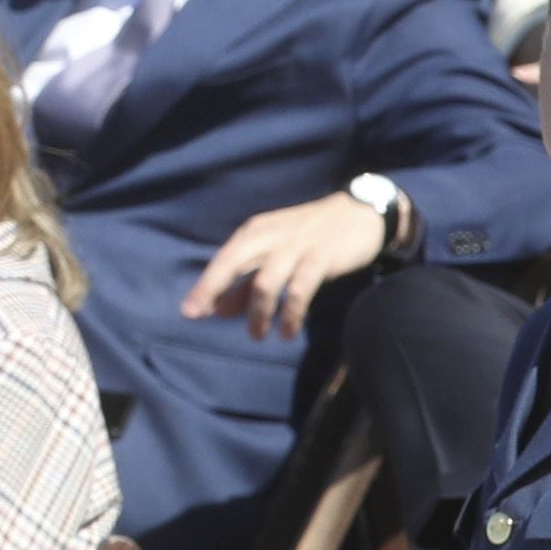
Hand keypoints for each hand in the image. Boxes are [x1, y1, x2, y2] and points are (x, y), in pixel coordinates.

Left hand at [183, 189, 398, 339]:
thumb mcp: (277, 254)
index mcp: (256, 232)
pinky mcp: (321, 259)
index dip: (205, 286)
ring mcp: (296, 247)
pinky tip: (287, 331)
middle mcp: (270, 237)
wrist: (361, 214)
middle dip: (213, 289)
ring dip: (259, 313)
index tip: (189, 312)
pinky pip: (299, 290)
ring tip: (258, 335)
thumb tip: (220, 310)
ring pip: (266, 282)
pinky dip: (291, 314)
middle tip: (201, 318)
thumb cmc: (314, 236)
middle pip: (233, 263)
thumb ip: (248, 282)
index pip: (223, 259)